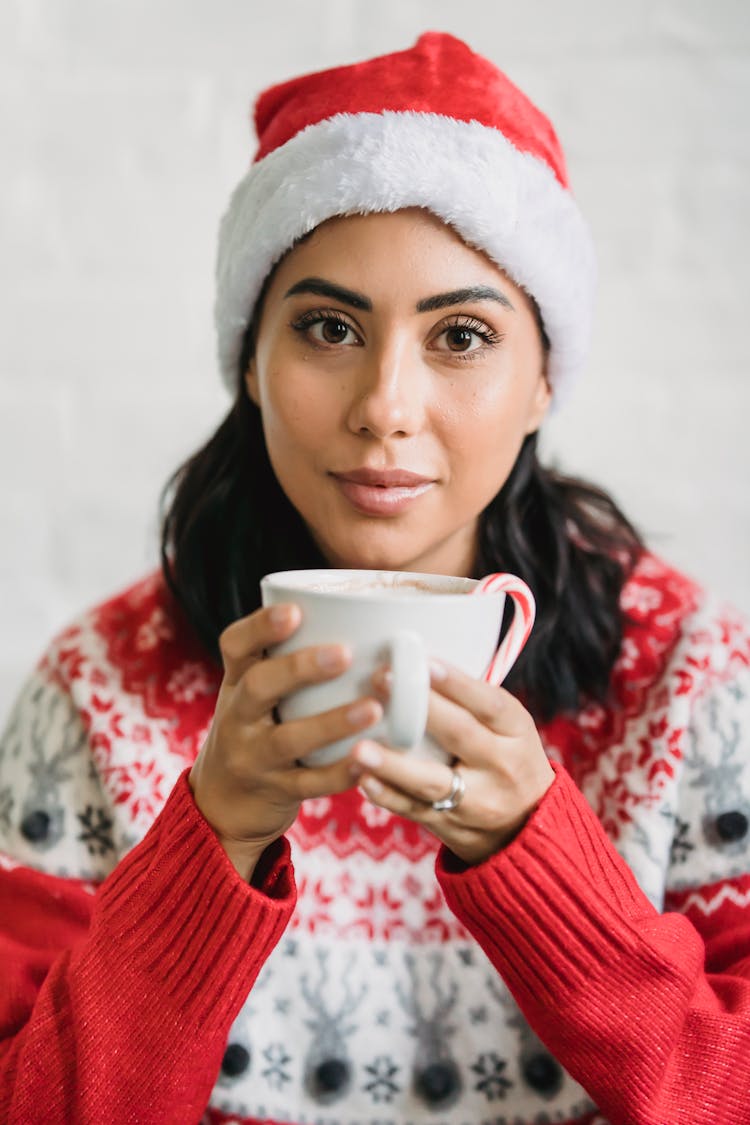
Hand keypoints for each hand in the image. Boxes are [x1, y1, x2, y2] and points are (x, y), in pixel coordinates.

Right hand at [189, 604, 382, 879]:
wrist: (221, 803)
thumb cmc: (257, 728)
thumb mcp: (255, 692)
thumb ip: (289, 659)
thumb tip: (365, 614)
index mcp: (237, 682)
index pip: (235, 646)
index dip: (260, 627)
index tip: (295, 610)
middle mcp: (238, 717)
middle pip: (259, 687)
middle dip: (301, 668)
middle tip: (346, 653)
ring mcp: (254, 758)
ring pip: (289, 739)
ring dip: (333, 722)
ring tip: (374, 708)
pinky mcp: (276, 792)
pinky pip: (309, 784)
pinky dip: (339, 773)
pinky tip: (368, 760)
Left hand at [351, 661, 553, 864]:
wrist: (526, 824)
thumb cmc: (504, 754)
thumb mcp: (508, 725)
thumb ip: (470, 699)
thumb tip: (415, 655)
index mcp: (516, 730)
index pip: (490, 703)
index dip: (458, 683)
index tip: (424, 662)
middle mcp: (501, 765)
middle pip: (460, 734)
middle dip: (420, 708)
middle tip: (380, 680)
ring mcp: (476, 800)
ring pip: (432, 781)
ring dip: (393, 764)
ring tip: (359, 748)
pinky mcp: (450, 825)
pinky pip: (415, 810)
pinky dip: (388, 795)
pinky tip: (362, 779)